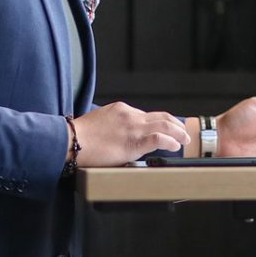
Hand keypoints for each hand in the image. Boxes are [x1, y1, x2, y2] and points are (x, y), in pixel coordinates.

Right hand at [72, 101, 189, 165]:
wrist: (71, 141)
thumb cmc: (79, 137)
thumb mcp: (99, 123)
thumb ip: (114, 127)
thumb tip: (121, 138)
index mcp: (121, 110)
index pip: (147, 115)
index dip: (160, 123)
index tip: (167, 130)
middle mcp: (130, 115)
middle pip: (161, 116)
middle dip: (176, 125)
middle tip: (183, 133)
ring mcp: (133, 128)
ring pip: (165, 125)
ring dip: (178, 133)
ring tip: (185, 140)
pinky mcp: (134, 142)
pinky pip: (159, 138)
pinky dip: (170, 141)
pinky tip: (175, 146)